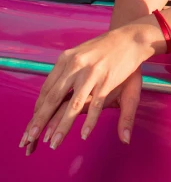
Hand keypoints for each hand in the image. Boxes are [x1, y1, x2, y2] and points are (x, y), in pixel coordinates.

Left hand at [19, 26, 151, 153]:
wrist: (131, 37)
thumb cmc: (105, 50)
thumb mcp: (82, 57)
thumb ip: (68, 76)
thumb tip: (57, 98)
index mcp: (66, 60)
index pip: (47, 89)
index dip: (38, 110)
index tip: (31, 125)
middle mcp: (75, 65)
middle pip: (53, 98)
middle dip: (40, 121)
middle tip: (29, 139)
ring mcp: (91, 73)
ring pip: (73, 105)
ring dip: (62, 127)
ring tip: (53, 144)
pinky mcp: (107, 79)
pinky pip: (96, 104)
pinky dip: (90, 120)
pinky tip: (84, 134)